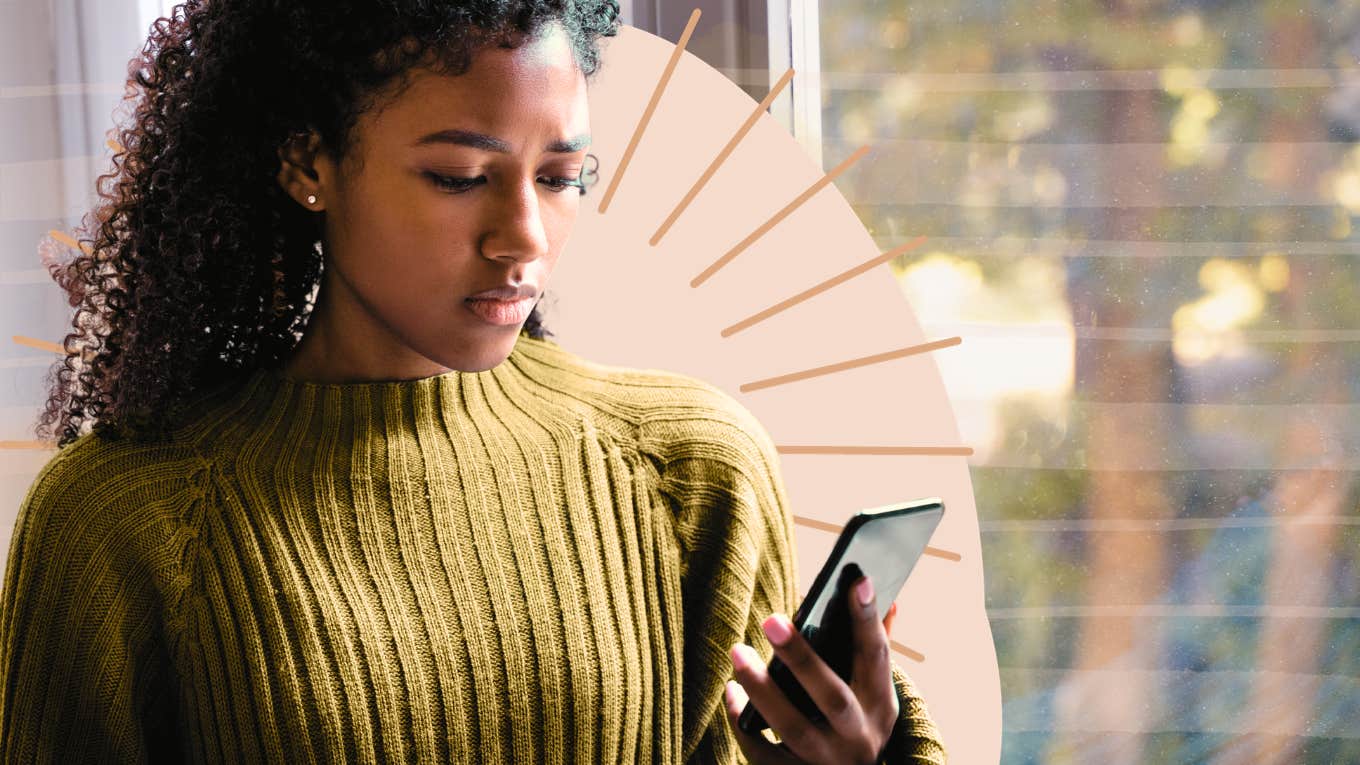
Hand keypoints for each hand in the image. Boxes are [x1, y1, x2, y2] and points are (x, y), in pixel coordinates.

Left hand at [723, 575, 900, 764]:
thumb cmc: (857, 724)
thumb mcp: (874, 694)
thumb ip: (875, 649)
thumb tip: (887, 598)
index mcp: (880, 706)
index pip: (876, 657)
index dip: (868, 619)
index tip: (858, 580)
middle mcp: (858, 736)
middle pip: (832, 698)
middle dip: (802, 659)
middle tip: (771, 620)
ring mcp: (826, 761)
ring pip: (793, 728)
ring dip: (762, 689)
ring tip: (738, 651)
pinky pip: (763, 754)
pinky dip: (743, 722)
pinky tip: (731, 692)